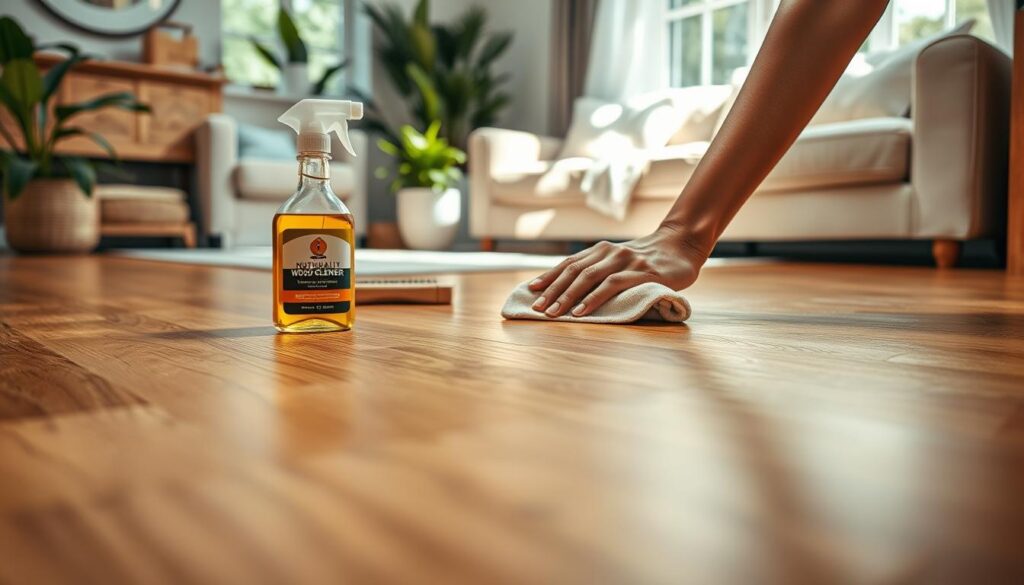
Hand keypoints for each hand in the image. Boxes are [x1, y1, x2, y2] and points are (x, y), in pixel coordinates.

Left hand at [528, 226, 709, 317]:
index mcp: (602, 250)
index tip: (531, 290)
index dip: (549, 276)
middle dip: (552, 290)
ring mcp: (625, 261)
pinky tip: (581, 311)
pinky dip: (593, 298)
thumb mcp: (621, 261)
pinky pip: (611, 285)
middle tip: (537, 308)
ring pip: (588, 278)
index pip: (569, 264)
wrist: (683, 245)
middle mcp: (610, 252)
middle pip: (573, 271)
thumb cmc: (649, 259)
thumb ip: (601, 270)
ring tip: (553, 313)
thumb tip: (573, 289)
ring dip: (568, 296)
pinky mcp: (641, 272)